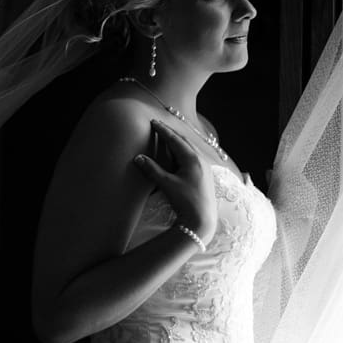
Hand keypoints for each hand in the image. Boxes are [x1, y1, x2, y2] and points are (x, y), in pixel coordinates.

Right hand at [133, 119, 217, 243]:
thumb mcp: (167, 184)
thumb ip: (152, 169)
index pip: (175, 140)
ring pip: (189, 149)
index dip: (163, 130)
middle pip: (184, 141)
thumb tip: (138, 158)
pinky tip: (178, 155)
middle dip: (171, 133)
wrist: (202, 220)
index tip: (153, 122)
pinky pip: (193, 157)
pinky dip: (183, 151)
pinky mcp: (205, 175)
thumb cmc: (185, 201)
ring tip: (167, 137)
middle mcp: (200, 160)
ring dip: (177, 142)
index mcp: (192, 159)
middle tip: (158, 126)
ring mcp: (204, 168)